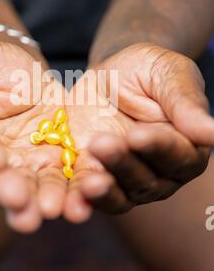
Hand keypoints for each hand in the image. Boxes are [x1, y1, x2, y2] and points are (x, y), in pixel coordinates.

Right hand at [0, 38, 66, 232]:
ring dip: (38, 201)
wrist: (27, 72)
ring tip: (50, 210)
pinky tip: (83, 198)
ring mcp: (19, 166)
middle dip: (7, 191)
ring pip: (27, 189)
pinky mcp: (49, 166)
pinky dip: (70, 192)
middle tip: (20, 202)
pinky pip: (60, 181)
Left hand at [63, 43, 211, 220]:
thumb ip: (186, 101)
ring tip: (89, 181)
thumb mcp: (167, 73)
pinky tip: (70, 199)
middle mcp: (161, 172)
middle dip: (124, 164)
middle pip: (147, 179)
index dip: (158, 147)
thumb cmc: (146, 70)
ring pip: (121, 194)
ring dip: (105, 190)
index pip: (178, 155)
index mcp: (186, 147)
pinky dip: (81, 200)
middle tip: (103, 145)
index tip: (138, 135)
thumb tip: (213, 132)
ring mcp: (127, 180)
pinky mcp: (95, 178)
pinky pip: (90, 196)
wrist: (109, 76)